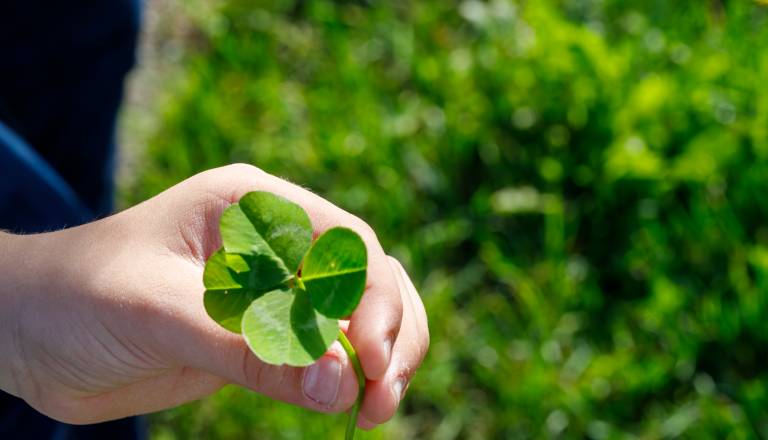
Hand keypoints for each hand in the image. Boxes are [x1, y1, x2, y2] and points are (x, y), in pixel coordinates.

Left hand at [0, 164, 428, 427]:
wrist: (24, 334)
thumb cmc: (75, 298)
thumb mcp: (158, 313)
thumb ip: (250, 347)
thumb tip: (343, 383)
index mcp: (253, 206)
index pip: (346, 242)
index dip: (373, 298)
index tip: (369, 361)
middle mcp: (275, 242)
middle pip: (369, 277)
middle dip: (389, 334)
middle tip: (381, 397)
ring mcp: (273, 290)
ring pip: (360, 316)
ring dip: (382, 359)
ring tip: (375, 410)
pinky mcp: (263, 334)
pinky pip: (325, 353)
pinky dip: (348, 379)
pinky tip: (347, 406)